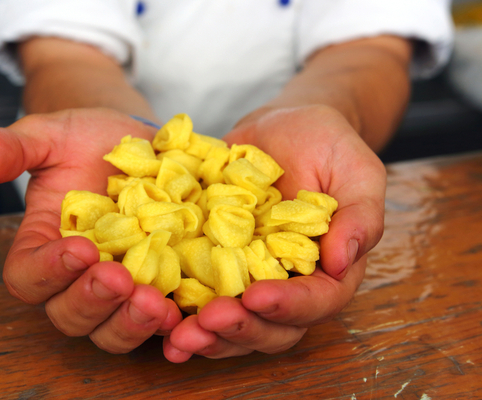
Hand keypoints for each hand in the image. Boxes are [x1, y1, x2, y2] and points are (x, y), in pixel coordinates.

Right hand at [0, 108, 181, 352]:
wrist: (136, 144)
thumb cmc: (87, 141)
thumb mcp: (51, 135)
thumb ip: (16, 146)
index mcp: (43, 246)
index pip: (28, 277)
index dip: (48, 271)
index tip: (79, 248)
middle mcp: (77, 278)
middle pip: (70, 315)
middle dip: (92, 302)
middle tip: (119, 279)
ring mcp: (120, 288)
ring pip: (112, 330)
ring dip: (130, 324)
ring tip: (154, 302)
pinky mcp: (159, 287)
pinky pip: (160, 321)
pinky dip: (169, 326)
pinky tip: (184, 314)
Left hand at [163, 105, 385, 361]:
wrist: (281, 127)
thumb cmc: (325, 144)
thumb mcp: (356, 171)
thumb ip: (361, 215)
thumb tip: (344, 262)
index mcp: (327, 269)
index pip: (316, 301)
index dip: (288, 305)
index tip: (256, 296)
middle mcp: (286, 282)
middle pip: (270, 327)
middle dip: (240, 329)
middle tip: (208, 322)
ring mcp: (247, 276)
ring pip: (232, 323)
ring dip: (207, 336)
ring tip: (179, 337)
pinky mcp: (213, 262)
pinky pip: (197, 296)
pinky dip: (179, 314)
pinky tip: (156, 321)